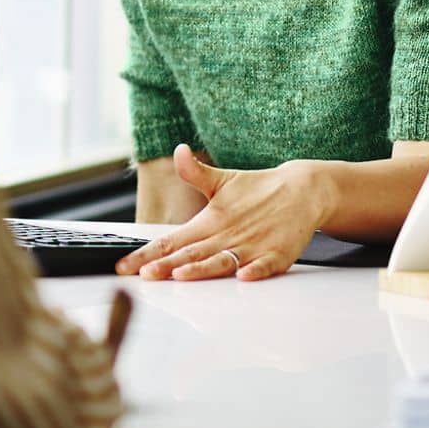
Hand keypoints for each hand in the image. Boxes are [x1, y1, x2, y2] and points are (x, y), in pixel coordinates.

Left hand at [114, 145, 325, 281]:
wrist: (303, 190)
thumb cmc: (259, 190)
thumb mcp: (223, 180)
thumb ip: (196, 173)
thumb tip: (179, 151)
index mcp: (210, 220)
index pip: (171, 239)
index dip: (147, 253)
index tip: (125, 266)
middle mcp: (227, 234)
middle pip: (191, 253)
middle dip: (166, 265)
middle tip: (144, 276)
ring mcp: (252, 245)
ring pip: (222, 260)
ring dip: (203, 269)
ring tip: (182, 275)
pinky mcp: (277, 254)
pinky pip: (264, 265)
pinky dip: (254, 270)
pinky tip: (242, 276)